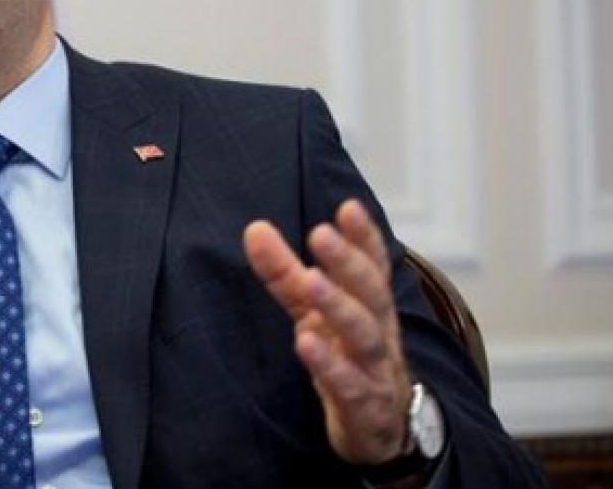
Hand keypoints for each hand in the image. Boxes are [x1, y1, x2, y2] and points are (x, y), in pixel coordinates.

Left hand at [243, 199, 411, 464]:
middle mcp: (378, 331)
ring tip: (312, 281)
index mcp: (369, 304)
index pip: (373, 265)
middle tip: (321, 234)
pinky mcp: (364, 406)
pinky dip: (330, 364)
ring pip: (365, 334)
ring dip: (339, 306)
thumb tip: (254, 228)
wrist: (381, 429)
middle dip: (347, 262)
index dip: (364, 237)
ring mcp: (374, 369)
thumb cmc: (346, 357)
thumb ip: (285, 272)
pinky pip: (350, 384)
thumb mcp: (313, 312)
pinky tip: (306, 343)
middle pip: (371, 292)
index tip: (347, 207)